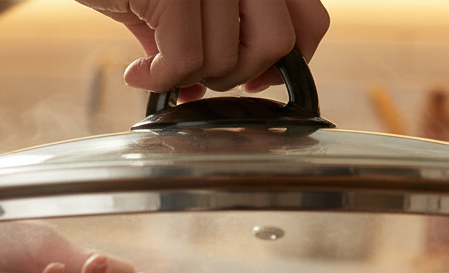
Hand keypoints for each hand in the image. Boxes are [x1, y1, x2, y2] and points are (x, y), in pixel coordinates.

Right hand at [75, 0, 328, 100]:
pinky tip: (138, 74)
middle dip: (237, 76)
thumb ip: (218, 34)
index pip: (310, 22)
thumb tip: (231, 88)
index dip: (287, 62)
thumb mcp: (182, 2)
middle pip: (277, 46)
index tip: (253, 77)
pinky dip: (157, 81)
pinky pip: (183, 61)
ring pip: (227, 59)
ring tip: (157, 65)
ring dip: (189, 78)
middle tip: (199, 75)